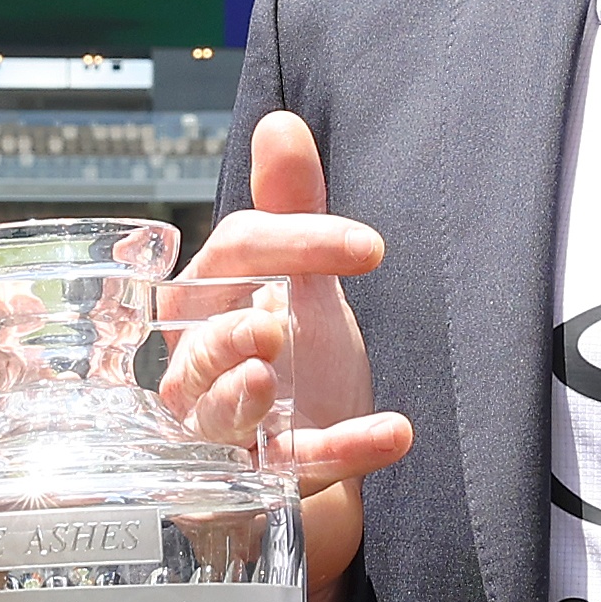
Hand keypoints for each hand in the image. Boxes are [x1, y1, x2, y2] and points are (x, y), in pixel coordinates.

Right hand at [177, 113, 406, 501]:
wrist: (306, 450)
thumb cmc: (289, 353)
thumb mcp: (297, 280)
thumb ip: (289, 207)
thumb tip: (280, 123)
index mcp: (210, 298)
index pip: (237, 253)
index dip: (297, 241)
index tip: (370, 247)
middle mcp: (203, 363)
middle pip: (205, 340)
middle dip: (230, 332)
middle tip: (272, 323)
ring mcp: (226, 426)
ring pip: (215, 412)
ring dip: (238, 396)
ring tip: (266, 379)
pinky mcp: (263, 478)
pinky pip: (294, 468)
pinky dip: (343, 450)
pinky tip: (396, 434)